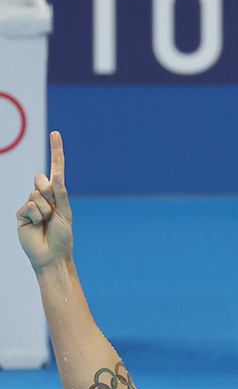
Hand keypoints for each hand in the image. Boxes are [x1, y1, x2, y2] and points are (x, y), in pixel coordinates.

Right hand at [17, 131, 72, 271]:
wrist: (52, 255)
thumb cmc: (63, 236)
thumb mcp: (65, 212)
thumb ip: (60, 194)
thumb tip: (56, 174)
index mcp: (56, 194)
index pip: (55, 169)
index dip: (56, 151)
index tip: (56, 133)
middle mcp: (42, 197)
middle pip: (40, 179)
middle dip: (48, 192)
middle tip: (52, 209)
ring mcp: (30, 204)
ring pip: (35, 195)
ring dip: (45, 210)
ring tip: (46, 223)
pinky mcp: (21, 214)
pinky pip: (29, 206)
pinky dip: (36, 216)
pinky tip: (37, 226)